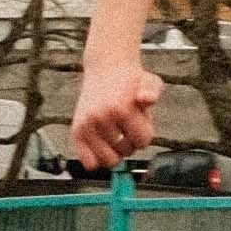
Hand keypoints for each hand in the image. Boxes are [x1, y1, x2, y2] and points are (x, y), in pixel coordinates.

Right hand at [70, 54, 161, 169]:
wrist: (106, 68)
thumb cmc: (132, 79)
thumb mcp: (150, 81)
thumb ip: (153, 91)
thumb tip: (146, 99)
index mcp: (121, 108)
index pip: (142, 142)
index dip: (145, 134)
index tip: (140, 122)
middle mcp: (101, 118)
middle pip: (125, 153)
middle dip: (130, 143)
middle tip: (127, 128)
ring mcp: (87, 125)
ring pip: (108, 161)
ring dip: (115, 150)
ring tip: (115, 133)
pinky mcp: (76, 131)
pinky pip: (88, 163)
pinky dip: (97, 160)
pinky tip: (103, 146)